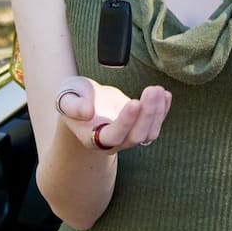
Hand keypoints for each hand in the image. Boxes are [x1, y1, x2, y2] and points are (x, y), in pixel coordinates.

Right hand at [55, 75, 171, 151]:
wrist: (83, 102)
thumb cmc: (74, 99)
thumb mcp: (65, 97)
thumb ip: (72, 105)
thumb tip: (87, 112)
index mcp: (93, 138)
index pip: (113, 136)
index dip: (126, 121)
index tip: (134, 102)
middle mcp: (114, 142)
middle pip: (136, 136)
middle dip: (147, 113)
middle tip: (152, 89)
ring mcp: (129, 136)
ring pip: (149, 133)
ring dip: (158, 112)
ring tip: (158, 89)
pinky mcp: (140, 126)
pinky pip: (156, 124)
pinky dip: (163, 110)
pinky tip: (165, 94)